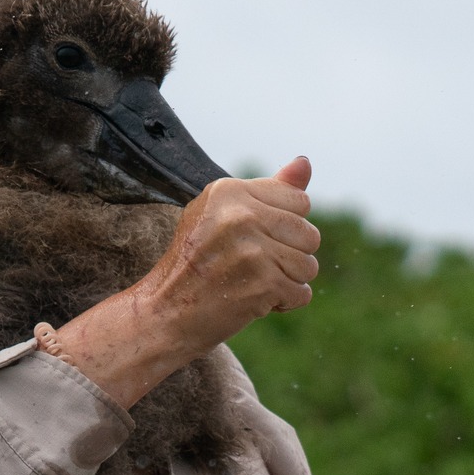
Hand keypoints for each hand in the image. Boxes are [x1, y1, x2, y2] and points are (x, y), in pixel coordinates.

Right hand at [52, 157, 319, 408]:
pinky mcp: (262, 284)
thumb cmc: (195, 263)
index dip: (284, 227)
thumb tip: (305, 161)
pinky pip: (302, 293)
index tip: (253, 240)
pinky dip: (284, 303)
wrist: (164, 313)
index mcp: (229, 191)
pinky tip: (254, 301)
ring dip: (287, 281)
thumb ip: (269, 189)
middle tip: (251, 266)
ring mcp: (252, 250)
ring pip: (308, 265)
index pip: (300, 202)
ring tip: (252, 282)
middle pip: (309, 234)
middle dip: (289, 256)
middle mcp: (240, 215)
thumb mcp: (221, 215)